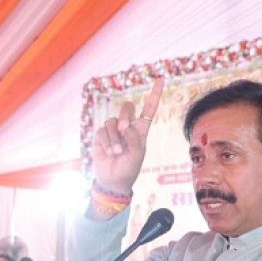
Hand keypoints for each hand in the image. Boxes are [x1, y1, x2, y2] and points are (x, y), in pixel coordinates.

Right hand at [92, 78, 163, 194]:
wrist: (113, 180)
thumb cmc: (129, 168)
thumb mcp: (137, 154)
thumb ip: (134, 138)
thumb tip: (124, 124)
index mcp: (141, 130)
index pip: (148, 109)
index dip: (154, 95)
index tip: (160, 80)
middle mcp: (127, 127)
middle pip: (127, 107)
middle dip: (125, 114)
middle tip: (123, 128)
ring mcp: (113, 130)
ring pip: (112, 121)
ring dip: (115, 138)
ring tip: (117, 152)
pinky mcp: (101, 136)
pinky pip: (103, 131)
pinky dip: (107, 143)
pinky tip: (109, 153)